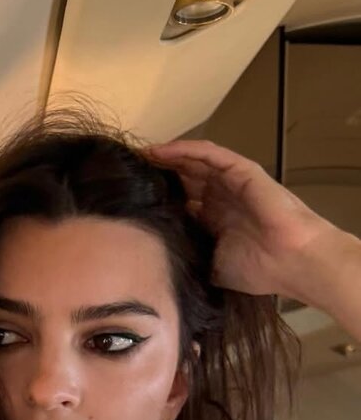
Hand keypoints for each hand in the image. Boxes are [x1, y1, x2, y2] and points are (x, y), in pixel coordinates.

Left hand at [145, 138, 339, 302]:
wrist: (291, 261)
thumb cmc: (258, 270)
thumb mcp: (212, 267)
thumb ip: (191, 257)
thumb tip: (160, 266)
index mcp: (215, 219)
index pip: (181, 201)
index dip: (157, 198)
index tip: (130, 198)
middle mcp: (221, 197)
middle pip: (184, 178)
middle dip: (158, 174)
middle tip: (128, 170)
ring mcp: (232, 182)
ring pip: (194, 162)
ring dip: (168, 156)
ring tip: (141, 154)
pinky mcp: (242, 171)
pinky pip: (211, 154)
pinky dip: (186, 149)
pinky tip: (163, 149)